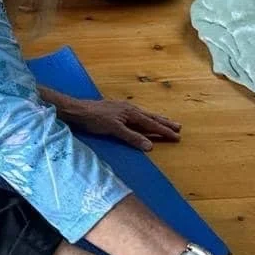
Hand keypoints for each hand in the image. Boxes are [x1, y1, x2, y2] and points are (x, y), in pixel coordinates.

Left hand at [61, 98, 181, 151]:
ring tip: (165, 122)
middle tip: (178, 127)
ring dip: (156, 119)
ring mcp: (122, 108)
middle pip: (151, 117)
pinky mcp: (116, 110)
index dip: (164, 131)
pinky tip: (142, 119)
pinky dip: (144, 119)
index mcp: (131, 112)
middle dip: (164, 123)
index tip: (178, 137)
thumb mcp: (114, 129)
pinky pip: (136, 115)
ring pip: (144, 115)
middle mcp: (129, 108)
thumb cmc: (94, 119)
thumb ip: (132, 137)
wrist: (77, 110)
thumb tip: (150, 146)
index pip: (152, 124)